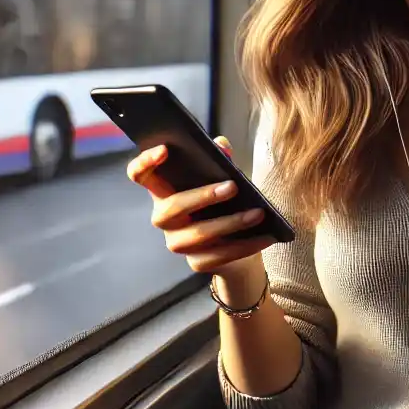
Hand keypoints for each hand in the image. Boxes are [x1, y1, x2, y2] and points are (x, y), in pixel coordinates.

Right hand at [128, 137, 276, 274]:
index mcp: (164, 191)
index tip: (165, 149)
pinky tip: (267, 235)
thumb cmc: (224, 203)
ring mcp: (178, 243)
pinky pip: (221, 255)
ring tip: (259, 212)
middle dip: (203, 196)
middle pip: (173, 206)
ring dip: (232, 222)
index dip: (146, 162)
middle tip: (233, 187)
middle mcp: (165, 218)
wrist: (239, 243)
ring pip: (200, 234)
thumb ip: (219, 161)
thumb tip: (221, 145)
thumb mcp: (223, 178)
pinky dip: (247, 245)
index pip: (140, 175)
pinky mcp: (197, 263)